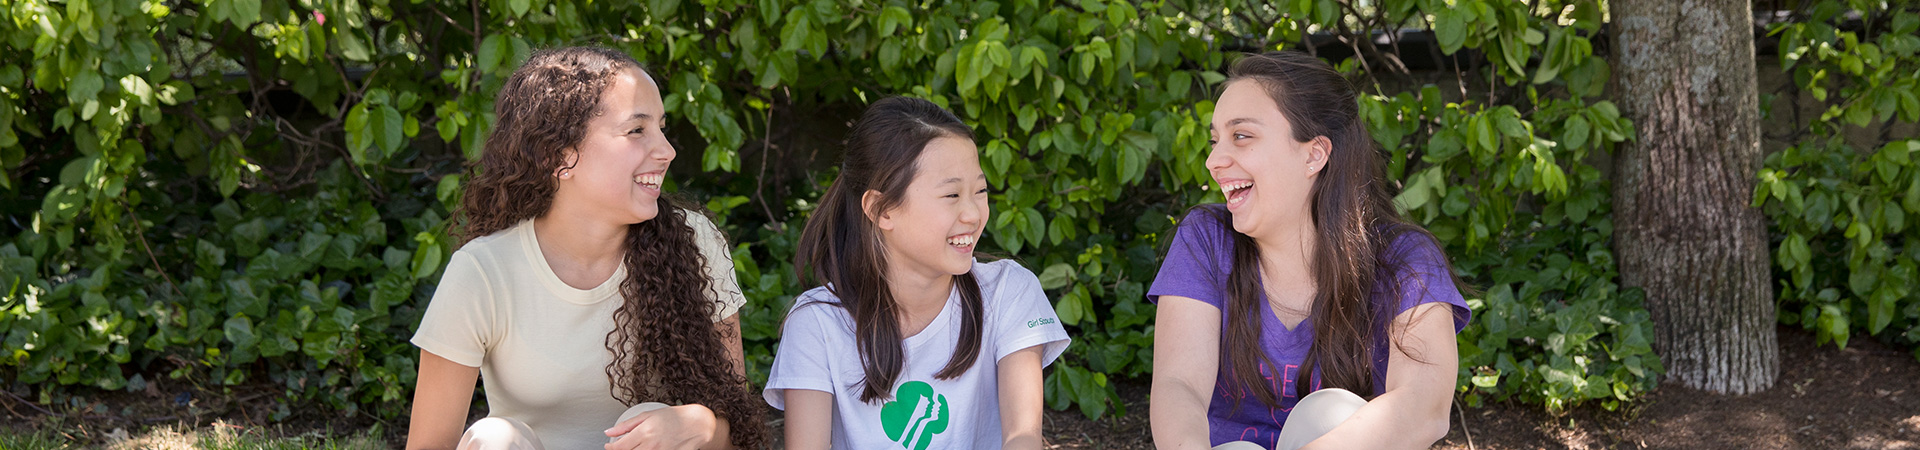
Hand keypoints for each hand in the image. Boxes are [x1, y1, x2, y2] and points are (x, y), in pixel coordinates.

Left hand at [603, 404, 717, 449]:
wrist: (697, 424)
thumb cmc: (675, 417)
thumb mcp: (648, 415)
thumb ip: (626, 425)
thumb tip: (609, 432)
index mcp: (644, 432)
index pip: (619, 447)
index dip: (611, 448)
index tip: (609, 446)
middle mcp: (651, 445)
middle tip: (623, 446)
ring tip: (637, 445)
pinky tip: (647, 448)